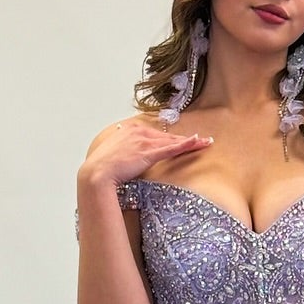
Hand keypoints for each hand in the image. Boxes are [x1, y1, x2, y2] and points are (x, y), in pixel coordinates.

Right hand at [78, 118, 210, 196]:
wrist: (96, 173)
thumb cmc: (102, 167)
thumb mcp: (113, 153)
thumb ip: (123, 150)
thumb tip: (126, 154)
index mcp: (129, 129)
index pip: (156, 133)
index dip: (170, 138)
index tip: (181, 140)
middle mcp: (138, 131)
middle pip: (167, 136)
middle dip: (185, 139)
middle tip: (202, 140)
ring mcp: (144, 141)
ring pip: (172, 141)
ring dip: (191, 142)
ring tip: (206, 142)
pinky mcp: (148, 152)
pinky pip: (171, 148)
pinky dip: (185, 145)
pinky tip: (197, 142)